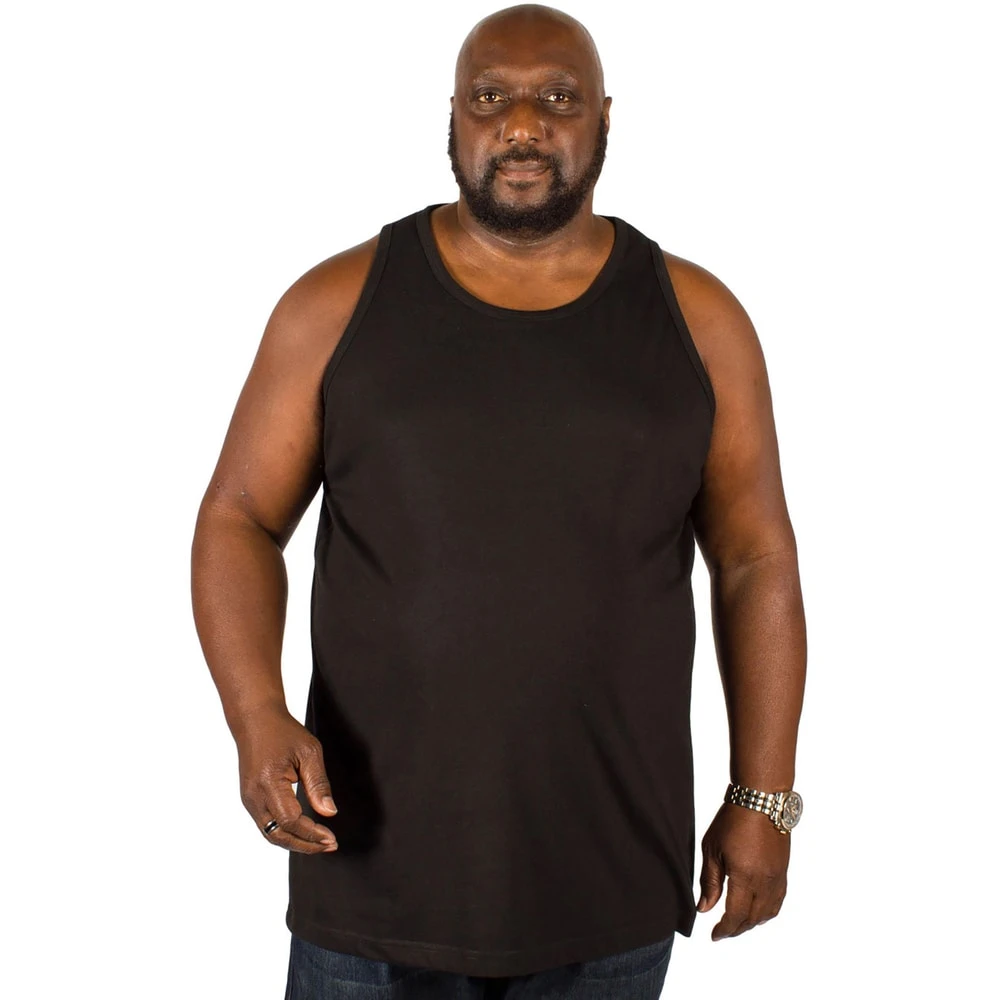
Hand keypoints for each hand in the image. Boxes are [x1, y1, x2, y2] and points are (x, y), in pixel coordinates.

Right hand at [234, 704, 339, 853]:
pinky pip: (266, 824)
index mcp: (268, 784)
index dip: (312, 834)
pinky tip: (302, 832)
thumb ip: (319, 784)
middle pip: (278, 835)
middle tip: (329, 846)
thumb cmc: (282, 731)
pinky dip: (285, 833)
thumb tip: (329, 813)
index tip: (331, 838)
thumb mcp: (309, 752)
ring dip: (295, 842)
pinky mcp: (249, 799)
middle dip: (305, 845)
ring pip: (270, 834)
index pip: (291, 821)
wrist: (255, 720)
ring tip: (319, 843)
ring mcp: (249, 799)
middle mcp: (254, 796)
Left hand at [696, 801, 788, 939]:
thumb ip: (709, 881)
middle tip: (722, 931)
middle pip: (752, 919)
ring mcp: (777, 878)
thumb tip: (704, 908)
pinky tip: (757, 911)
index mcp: (745, 877)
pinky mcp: (783, 871)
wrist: (761, 800)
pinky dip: (767, 912)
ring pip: (767, 913)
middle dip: (736, 929)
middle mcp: (765, 882)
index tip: (714, 935)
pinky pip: (777, 901)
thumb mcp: (712, 849)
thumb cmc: (733, 820)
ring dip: (752, 923)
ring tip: (737, 923)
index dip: (724, 930)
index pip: (735, 916)